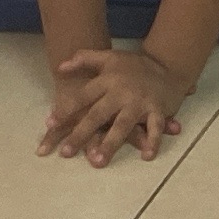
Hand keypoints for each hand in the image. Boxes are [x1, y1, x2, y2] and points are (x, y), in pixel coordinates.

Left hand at [39, 45, 183, 165]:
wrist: (168, 64)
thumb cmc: (133, 65)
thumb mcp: (108, 57)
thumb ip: (84, 59)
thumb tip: (60, 67)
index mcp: (108, 80)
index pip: (82, 97)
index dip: (66, 110)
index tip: (50, 125)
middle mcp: (122, 92)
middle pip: (98, 115)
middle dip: (81, 134)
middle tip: (66, 153)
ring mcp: (140, 102)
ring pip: (122, 125)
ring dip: (110, 144)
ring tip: (97, 161)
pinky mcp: (158, 109)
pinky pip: (155, 128)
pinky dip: (153, 141)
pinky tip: (146, 156)